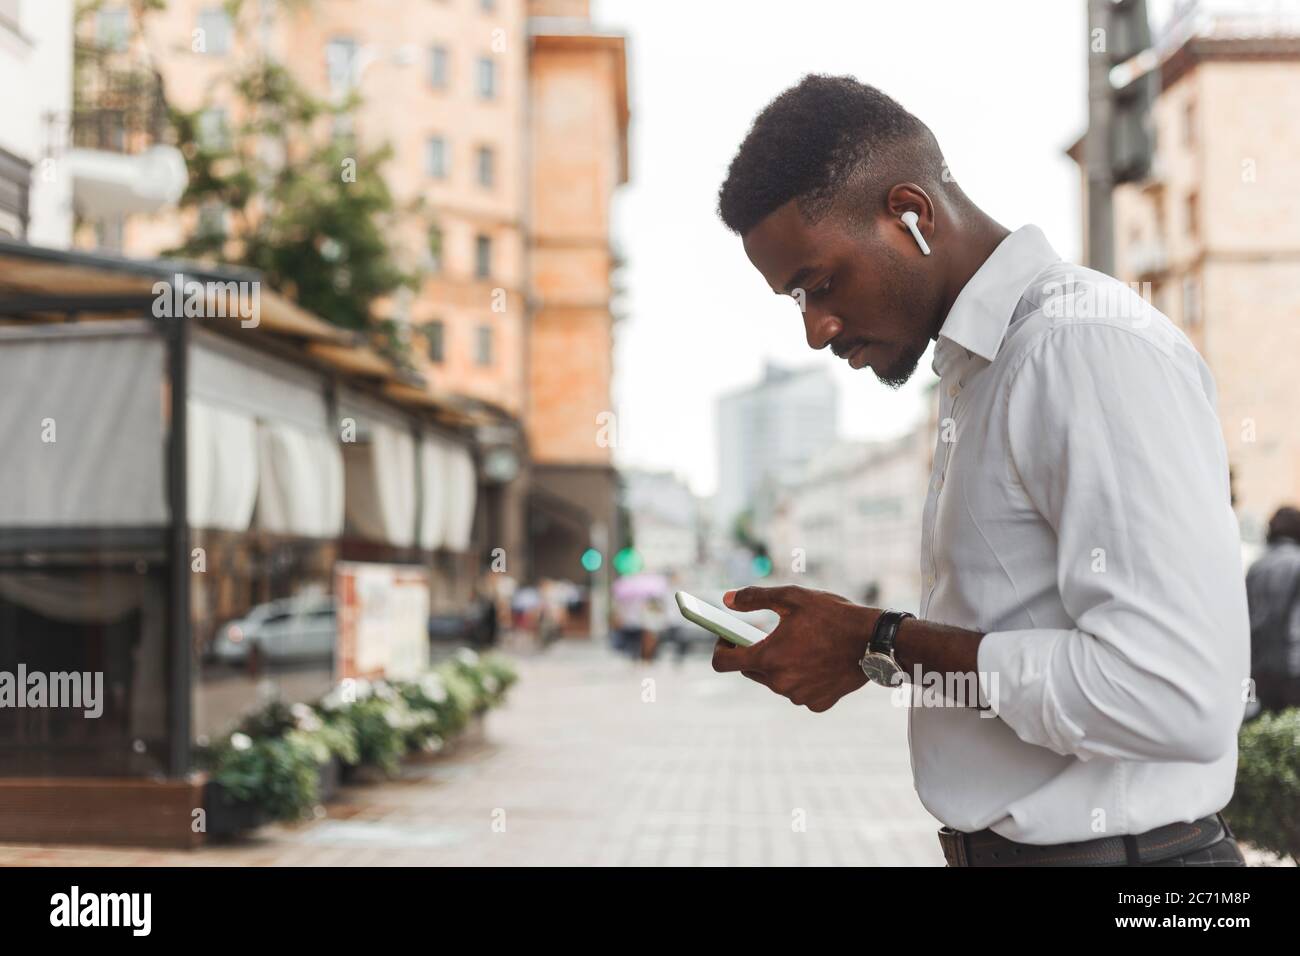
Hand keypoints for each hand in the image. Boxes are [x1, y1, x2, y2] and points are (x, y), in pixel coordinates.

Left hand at [711, 585, 879, 711]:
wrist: (874, 642)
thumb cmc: (833, 616)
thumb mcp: (792, 597)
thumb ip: (754, 598)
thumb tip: (727, 600)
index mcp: (769, 658)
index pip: (724, 662)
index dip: (721, 647)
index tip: (727, 636)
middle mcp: (780, 683)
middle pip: (750, 670)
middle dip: (753, 652)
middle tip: (766, 634)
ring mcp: (799, 696)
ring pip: (775, 681)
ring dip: (778, 665)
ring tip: (799, 644)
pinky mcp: (817, 704)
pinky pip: (799, 691)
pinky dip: (801, 678)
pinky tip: (816, 661)